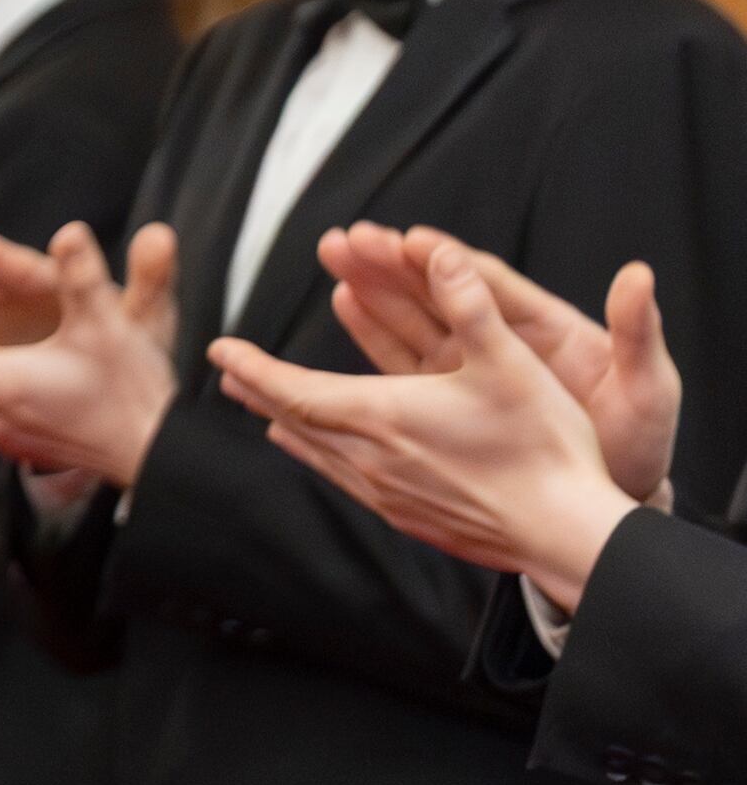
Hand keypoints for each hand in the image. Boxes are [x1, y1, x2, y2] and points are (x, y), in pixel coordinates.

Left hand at [216, 233, 650, 599]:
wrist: (563, 533)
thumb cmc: (542, 446)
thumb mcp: (510, 363)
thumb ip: (470, 304)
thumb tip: (440, 252)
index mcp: (383, 414)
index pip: (295, 389)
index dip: (253, 368)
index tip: (220, 351)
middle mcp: (370, 457)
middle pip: (295, 420)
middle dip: (259, 392)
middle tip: (229, 375)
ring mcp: (385, 493)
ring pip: (317, 454)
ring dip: (286, 425)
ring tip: (265, 412)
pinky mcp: (407, 516)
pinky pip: (345, 480)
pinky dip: (321, 458)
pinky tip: (326, 458)